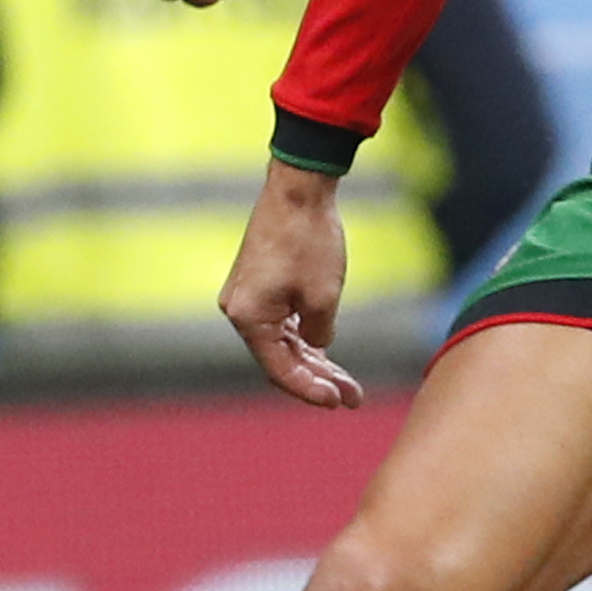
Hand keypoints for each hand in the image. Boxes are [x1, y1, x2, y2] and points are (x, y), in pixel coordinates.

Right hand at [218, 162, 363, 407]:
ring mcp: (247, 296)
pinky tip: (328, 352)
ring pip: (282, 341)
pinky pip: (281, 321)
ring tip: (347, 383)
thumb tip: (316, 345)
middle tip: (351, 398)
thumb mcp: (324, 297)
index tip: (338, 401)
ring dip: (314, 360)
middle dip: (317, 379)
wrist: (299, 188)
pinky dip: (304, 336)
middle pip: (280, 358)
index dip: (309, 389)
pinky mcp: (258, 283)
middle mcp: (239, 310)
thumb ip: (319, 333)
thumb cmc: (310, 240)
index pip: (279, 369)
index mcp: (248, 317)